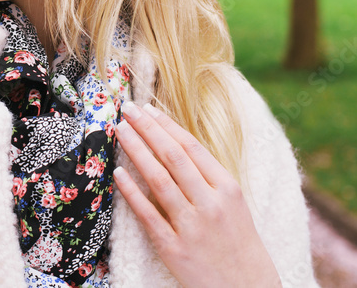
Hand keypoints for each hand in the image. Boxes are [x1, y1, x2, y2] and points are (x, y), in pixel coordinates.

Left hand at [114, 102, 280, 287]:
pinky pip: (148, 214)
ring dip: (136, 151)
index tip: (147, 109)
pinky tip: (118, 173)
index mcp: (227, 188)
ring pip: (158, 179)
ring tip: (119, 131)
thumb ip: (207, 177)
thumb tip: (172, 144)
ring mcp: (191, 226)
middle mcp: (210, 203)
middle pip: (172, 156)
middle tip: (126, 109)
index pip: (191, 147)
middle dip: (147, 129)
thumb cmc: (238, 242)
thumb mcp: (233, 203)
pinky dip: (131, 191)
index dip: (166, 125)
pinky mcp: (174, 248)